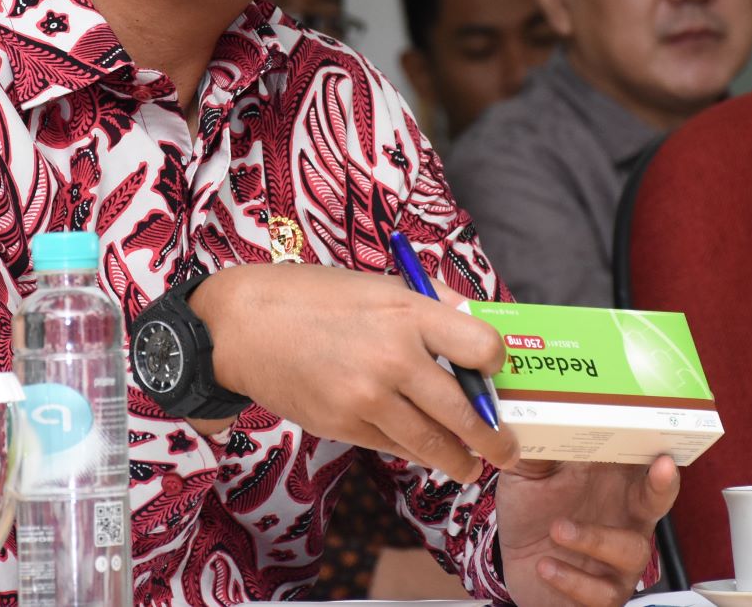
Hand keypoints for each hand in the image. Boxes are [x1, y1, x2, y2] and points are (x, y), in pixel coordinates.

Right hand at [188, 263, 519, 482]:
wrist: (244, 325)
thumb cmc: (313, 298)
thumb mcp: (378, 286)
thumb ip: (430, 307)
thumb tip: (476, 323)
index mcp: (408, 312)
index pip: (480, 347)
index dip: (495, 364)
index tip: (494, 373)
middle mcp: (394, 357)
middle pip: (465, 412)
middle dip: (494, 439)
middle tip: (507, 449)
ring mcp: (368, 396)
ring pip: (433, 444)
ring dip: (461, 461)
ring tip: (471, 466)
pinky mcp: (344, 424)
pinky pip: (394, 447)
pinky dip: (414, 452)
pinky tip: (423, 451)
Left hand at [496, 454, 679, 606]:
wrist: (514, 562)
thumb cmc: (531, 511)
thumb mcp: (526, 476)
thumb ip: (535, 452)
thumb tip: (537, 420)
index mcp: (610, 483)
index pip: (640, 461)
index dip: (651, 448)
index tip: (655, 436)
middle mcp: (624, 518)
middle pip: (657, 499)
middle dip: (662, 484)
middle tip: (661, 467)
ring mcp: (618, 558)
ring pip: (632, 549)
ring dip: (595, 538)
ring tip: (557, 530)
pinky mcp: (605, 592)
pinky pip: (603, 591)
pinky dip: (572, 578)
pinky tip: (546, 565)